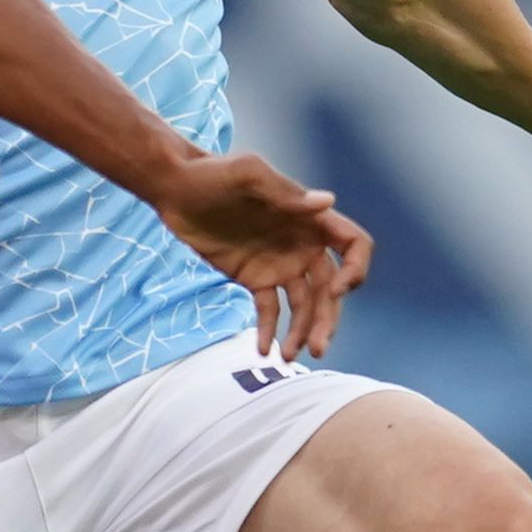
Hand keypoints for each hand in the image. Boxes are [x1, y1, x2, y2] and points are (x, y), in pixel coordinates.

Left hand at [156, 152, 372, 359]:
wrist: (175, 190)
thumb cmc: (213, 173)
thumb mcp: (248, 174)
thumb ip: (284, 192)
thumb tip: (327, 202)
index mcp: (310, 219)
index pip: (353, 245)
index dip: (355, 270)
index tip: (338, 292)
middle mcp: (302, 245)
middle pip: (330, 288)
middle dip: (327, 319)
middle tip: (316, 349)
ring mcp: (280, 264)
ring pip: (303, 306)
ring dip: (301, 332)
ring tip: (289, 357)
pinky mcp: (254, 279)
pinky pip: (269, 311)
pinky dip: (269, 331)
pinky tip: (263, 350)